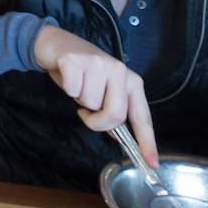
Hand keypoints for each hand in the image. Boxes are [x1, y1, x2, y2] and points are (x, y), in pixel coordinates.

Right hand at [32, 26, 156, 164]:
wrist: (56, 43)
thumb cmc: (82, 71)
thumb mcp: (103, 89)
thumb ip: (113, 108)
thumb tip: (117, 134)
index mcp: (132, 81)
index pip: (142, 116)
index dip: (147, 141)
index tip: (151, 164)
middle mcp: (120, 71)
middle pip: (115, 114)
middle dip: (97, 121)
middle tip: (85, 112)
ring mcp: (99, 64)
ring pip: (90, 103)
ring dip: (78, 99)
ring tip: (77, 84)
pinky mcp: (76, 61)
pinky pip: (72, 90)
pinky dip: (66, 89)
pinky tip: (67, 76)